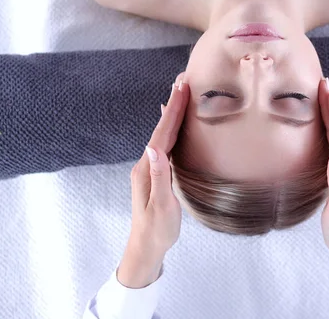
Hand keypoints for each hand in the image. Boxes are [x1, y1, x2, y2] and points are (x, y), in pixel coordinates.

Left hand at [118, 72, 188, 287]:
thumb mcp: (161, 207)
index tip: (182, 89)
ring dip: (171, 112)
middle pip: (161, 128)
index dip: (172, 111)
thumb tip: (155, 149)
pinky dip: (169, 127)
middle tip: (183, 81)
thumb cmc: (157, 230)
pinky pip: (165, 142)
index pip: (162, 134)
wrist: (145, 247)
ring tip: (179, 94)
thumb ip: (158, 178)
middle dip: (172, 104)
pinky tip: (170, 123)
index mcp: (147, 169)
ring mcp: (149, 167)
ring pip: (162, 133)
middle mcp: (146, 163)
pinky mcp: (155, 172)